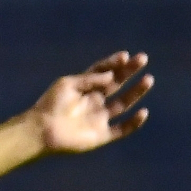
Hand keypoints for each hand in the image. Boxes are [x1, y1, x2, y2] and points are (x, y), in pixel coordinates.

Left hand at [32, 51, 152, 153]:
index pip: (103, 71)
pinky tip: (143, 112)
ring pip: (123, 104)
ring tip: (148, 79)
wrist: (41, 131)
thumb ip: (90, 79)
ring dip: (136, 92)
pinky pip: (121, 129)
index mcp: (83, 88)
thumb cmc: (50, 105)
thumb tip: (112, 76)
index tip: (126, 56)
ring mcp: (98, 118)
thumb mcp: (68, 84)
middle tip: (143, 58)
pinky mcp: (100, 135)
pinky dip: (133, 123)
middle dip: (130, 72)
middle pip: (116, 84)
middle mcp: (93, 102)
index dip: (114, 63)